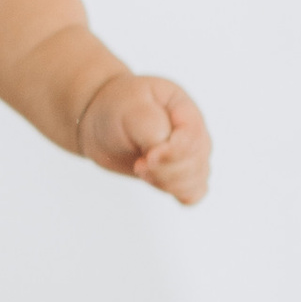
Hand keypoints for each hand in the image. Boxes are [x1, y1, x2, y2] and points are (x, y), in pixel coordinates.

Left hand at [76, 69, 211, 206]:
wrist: (104, 123)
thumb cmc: (117, 109)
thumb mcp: (129, 108)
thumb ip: (151, 128)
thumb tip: (166, 153)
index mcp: (183, 108)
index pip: (193, 136)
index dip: (173, 153)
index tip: (148, 157)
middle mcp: (192, 131)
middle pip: (196, 161)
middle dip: (166, 171)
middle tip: (139, 164)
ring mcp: (190, 153)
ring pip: (197, 179)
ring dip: (167, 183)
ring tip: (141, 169)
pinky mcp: (181, 173)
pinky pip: (194, 192)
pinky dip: (178, 194)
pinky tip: (157, 183)